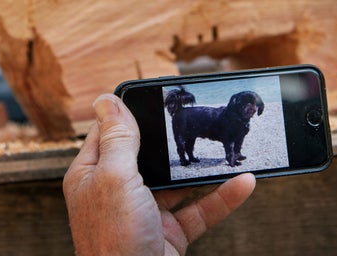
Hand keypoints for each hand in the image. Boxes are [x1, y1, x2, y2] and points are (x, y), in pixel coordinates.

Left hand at [63, 94, 255, 254]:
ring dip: (206, 169)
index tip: (156, 96)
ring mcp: (145, 212)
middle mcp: (117, 191)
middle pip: (149, 154)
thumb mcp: (114, 179)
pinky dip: (223, 197)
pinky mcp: (170, 233)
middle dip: (176, 139)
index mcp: (92, 175)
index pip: (110, 132)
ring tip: (229, 150)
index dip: (131, 112)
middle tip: (200, 117)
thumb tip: (106, 100)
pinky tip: (244, 183)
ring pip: (179, 182)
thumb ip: (118, 140)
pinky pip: (200, 209)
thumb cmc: (113, 241)